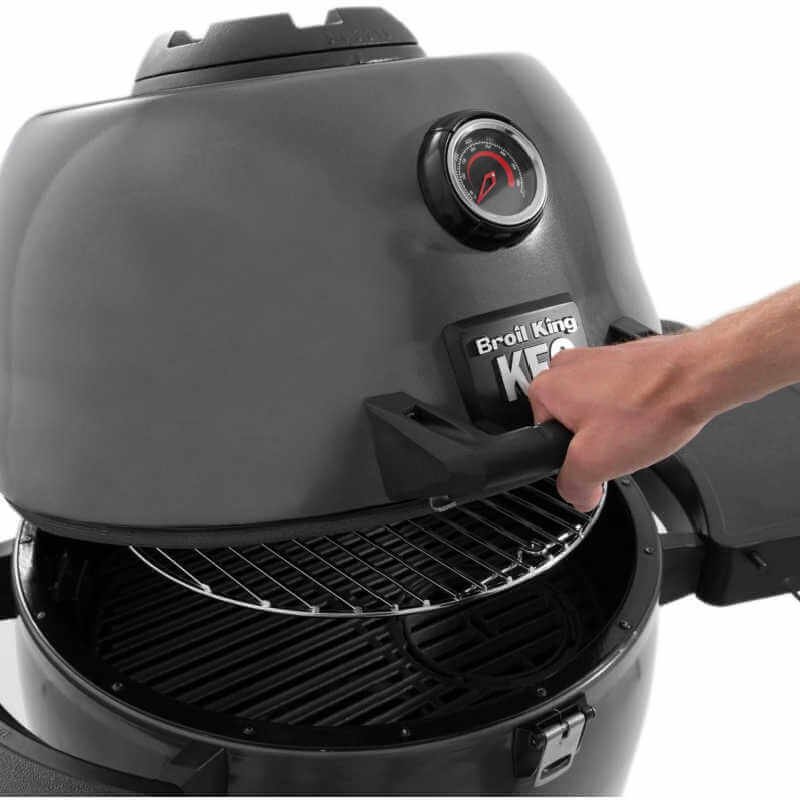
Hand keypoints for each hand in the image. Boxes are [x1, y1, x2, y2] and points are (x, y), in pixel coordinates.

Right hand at [528, 334, 711, 510]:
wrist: (697, 377)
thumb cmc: (651, 405)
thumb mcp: (596, 464)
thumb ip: (573, 486)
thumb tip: (576, 495)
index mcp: (546, 387)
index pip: (540, 437)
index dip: (568, 460)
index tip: (590, 462)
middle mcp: (566, 366)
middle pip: (568, 424)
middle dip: (591, 441)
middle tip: (616, 446)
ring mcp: (595, 358)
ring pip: (595, 409)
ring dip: (614, 425)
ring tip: (636, 429)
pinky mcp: (623, 360)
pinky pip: (618, 395)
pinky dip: (632, 409)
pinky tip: (648, 417)